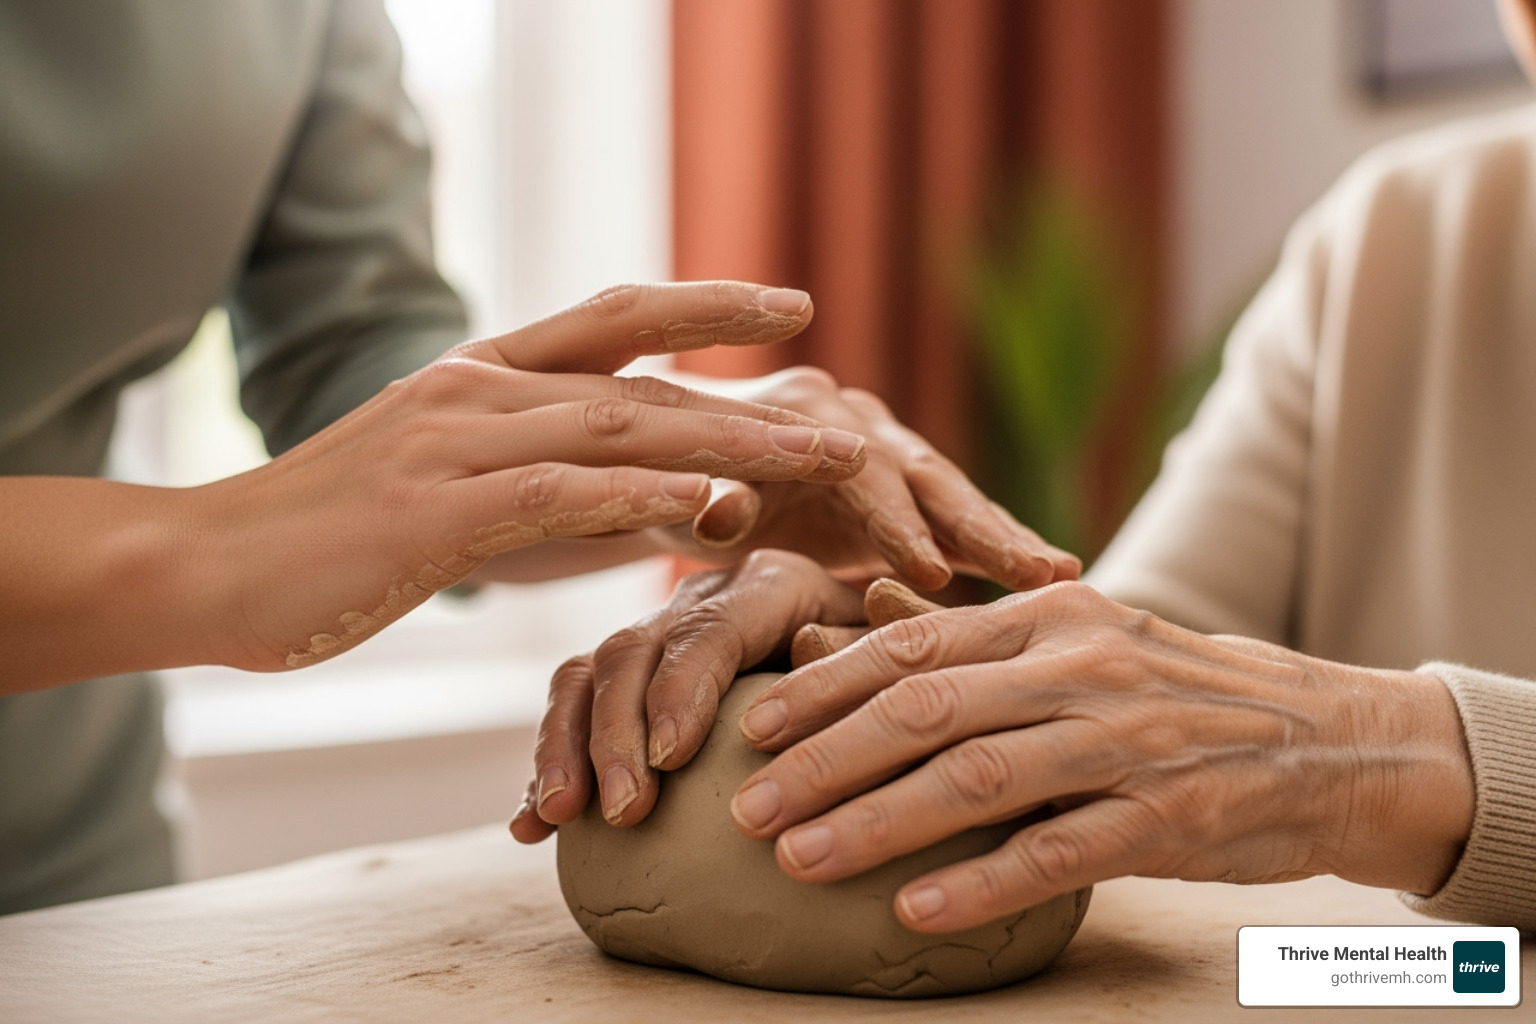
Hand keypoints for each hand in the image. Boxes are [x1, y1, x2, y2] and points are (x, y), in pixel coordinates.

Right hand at [2, 282, 872, 691]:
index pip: (616, 317)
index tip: (789, 302)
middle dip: (753, 400)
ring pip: (621, 428)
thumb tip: (648, 497)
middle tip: (848, 418)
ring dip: (732, 445)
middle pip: (644, 379)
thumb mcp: (450, 489)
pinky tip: (718, 507)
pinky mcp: (435, 510)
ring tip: (823, 461)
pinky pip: (562, 495)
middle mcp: (478, 389)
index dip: (707, 305)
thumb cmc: (331, 541)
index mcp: (482, 375)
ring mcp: (455, 442)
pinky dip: (647, 496)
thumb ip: (544, 481)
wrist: (206, 567)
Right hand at [509, 551, 941, 841]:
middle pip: (634, 650)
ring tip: (560, 816)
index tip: (672, 760)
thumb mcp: (904, 652)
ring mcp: (659, 633)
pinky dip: (548, 764)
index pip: (711, 629)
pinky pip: (572, 707)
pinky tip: (531, 826)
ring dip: (566, 746)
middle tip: (624, 812)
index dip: (683, 690)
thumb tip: (815, 650)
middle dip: (616, 733)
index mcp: (770, 582)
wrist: (878, 654)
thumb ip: (876, 647)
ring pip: (587, 673)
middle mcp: (702, 597)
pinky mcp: (632, 677)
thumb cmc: (899, 662)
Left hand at [653, 369, 1080, 590]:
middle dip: (979, 524)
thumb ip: (701, 503)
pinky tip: (1057, 574)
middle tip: (1035, 573)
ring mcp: (886, 450)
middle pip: (925, 473)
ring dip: (1006, 534)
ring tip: (1066, 574)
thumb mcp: (671, 499)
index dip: (890, 518)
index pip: (856, 466)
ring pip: (954, 494)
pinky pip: (957, 517)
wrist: (677, 465)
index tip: (925, 568)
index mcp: (801, 410)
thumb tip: (719, 509)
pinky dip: (1000, 543)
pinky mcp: (903, 488)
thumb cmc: (664, 488)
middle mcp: (853, 420)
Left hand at [723, 582, 1474, 932]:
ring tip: (800, 860)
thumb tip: (856, 627)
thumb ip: (976, 645)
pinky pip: (1058, 850)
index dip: (824, 685)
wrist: (1333, 740)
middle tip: (748, 803)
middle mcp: (1082, 664)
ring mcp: (1128, 738)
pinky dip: (980, 879)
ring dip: (877, 820)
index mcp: (1051, 616)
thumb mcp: (1083, 645)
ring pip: (978, 777)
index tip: (752, 723)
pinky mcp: (1170, 815)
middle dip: (824, 757)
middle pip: (926, 707)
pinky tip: (915, 909)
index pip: (913, 643)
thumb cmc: (1179, 695)